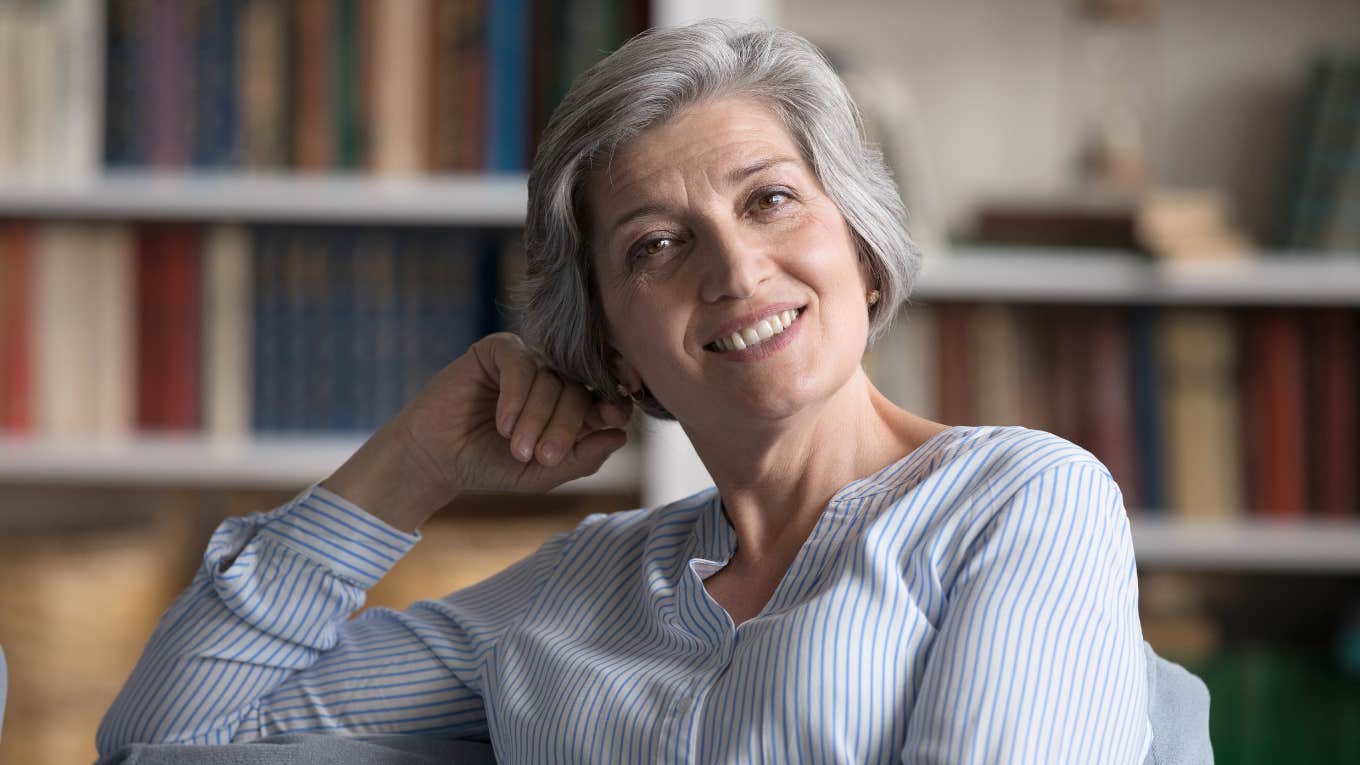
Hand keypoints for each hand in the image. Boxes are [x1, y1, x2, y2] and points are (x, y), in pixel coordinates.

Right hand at [325, 333, 632, 530]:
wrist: (436, 459)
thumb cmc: (490, 466)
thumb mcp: (541, 474)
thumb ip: (582, 458)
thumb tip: (621, 435)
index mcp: (572, 409)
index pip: (605, 399)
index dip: (613, 406)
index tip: (611, 419)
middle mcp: (554, 381)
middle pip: (579, 391)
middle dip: (565, 426)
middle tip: (542, 457)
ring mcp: (528, 363)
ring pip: (551, 379)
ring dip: (535, 417)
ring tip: (515, 448)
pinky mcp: (498, 350)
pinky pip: (520, 363)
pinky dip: (516, 395)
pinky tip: (503, 424)